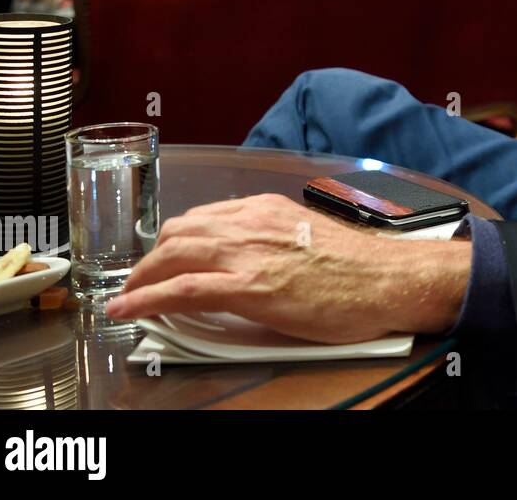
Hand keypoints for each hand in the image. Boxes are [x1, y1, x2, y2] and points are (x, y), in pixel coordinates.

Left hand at [103, 194, 470, 342]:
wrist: (388, 280)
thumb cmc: (361, 266)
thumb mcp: (309, 236)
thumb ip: (276, 240)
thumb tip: (256, 260)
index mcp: (267, 208)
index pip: (204, 216)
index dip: (176, 239)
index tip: (166, 255)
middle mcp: (251, 222)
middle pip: (179, 232)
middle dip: (152, 258)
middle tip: (142, 279)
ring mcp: (247, 253)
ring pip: (171, 255)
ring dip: (141, 278)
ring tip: (130, 295)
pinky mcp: (248, 287)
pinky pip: (179, 290)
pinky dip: (145, 299)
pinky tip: (129, 308)